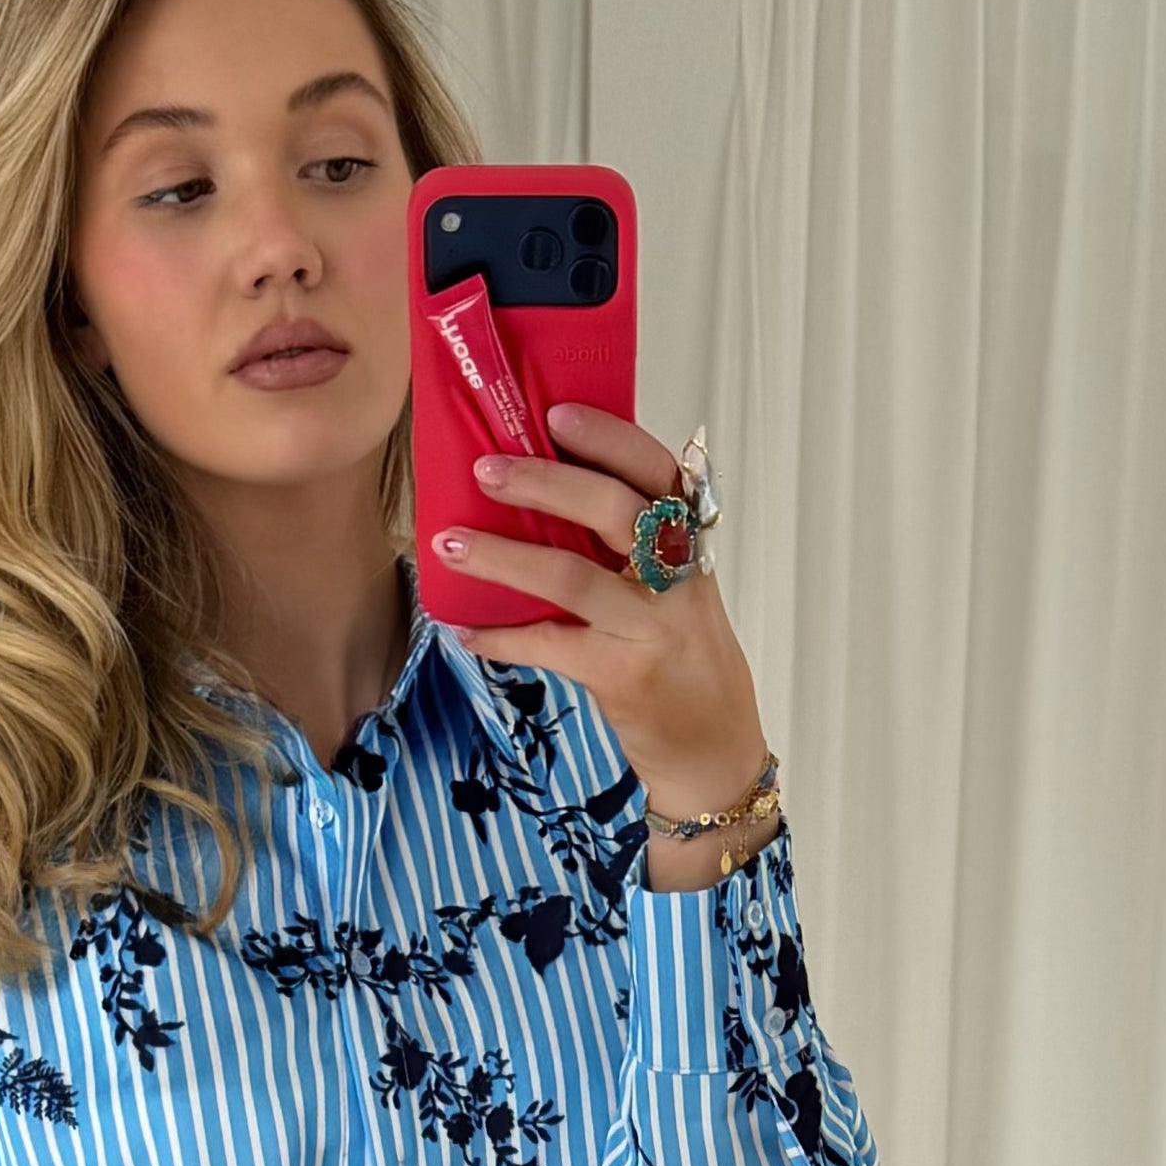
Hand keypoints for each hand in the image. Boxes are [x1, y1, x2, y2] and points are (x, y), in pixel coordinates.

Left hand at [432, 401, 770, 861]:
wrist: (715, 752)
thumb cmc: (683, 661)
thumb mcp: (674, 592)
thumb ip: (630, 547)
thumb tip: (544, 497)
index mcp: (687, 545)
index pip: (657, 472)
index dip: (609, 439)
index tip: (556, 413)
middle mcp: (677, 580)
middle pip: (613, 511)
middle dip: (545, 484)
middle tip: (485, 468)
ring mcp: (653, 629)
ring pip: (572, 577)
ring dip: (503, 558)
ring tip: (450, 544)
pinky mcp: (625, 677)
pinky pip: (552, 646)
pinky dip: (503, 638)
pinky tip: (465, 630)